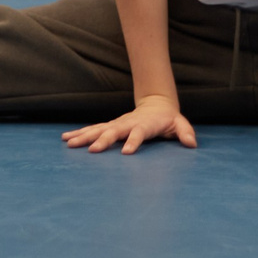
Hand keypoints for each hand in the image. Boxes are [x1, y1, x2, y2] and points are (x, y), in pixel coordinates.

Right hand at [63, 95, 196, 153]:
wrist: (156, 104)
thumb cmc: (168, 118)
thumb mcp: (180, 124)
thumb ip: (185, 132)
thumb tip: (192, 143)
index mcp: (144, 125)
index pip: (138, 133)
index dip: (133, 141)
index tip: (126, 153)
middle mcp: (127, 123)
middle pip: (113, 131)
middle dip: (103, 140)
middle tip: (92, 150)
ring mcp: (117, 124)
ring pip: (98, 129)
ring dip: (84, 136)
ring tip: (69, 143)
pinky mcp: (110, 126)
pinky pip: (93, 130)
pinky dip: (80, 134)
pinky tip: (66, 139)